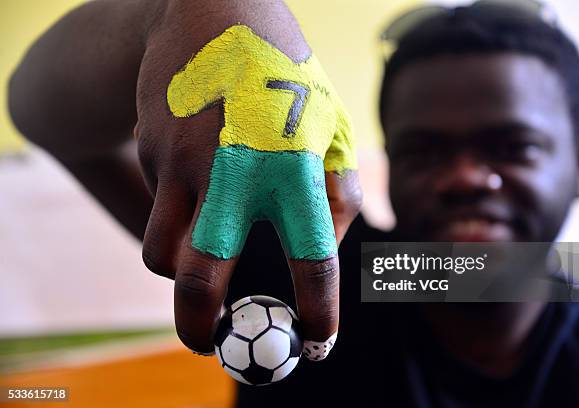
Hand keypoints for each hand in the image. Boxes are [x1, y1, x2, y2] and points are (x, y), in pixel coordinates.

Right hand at [135, 21, 360, 359]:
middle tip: (208, 343)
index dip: (318, 310)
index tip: (317, 341)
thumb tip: (324, 247)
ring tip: (202, 253)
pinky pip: (158, 206)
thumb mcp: (332, 123)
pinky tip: (196, 171)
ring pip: (161, 253)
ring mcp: (183, 163)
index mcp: (294, 166)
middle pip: (200, 279)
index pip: (313, 258)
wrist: (211, 12)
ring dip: (179, 271)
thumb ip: (339, 190)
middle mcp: (234, 173)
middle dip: (199, 327)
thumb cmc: (284, 74)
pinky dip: (176, 214)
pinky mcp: (152, 152)